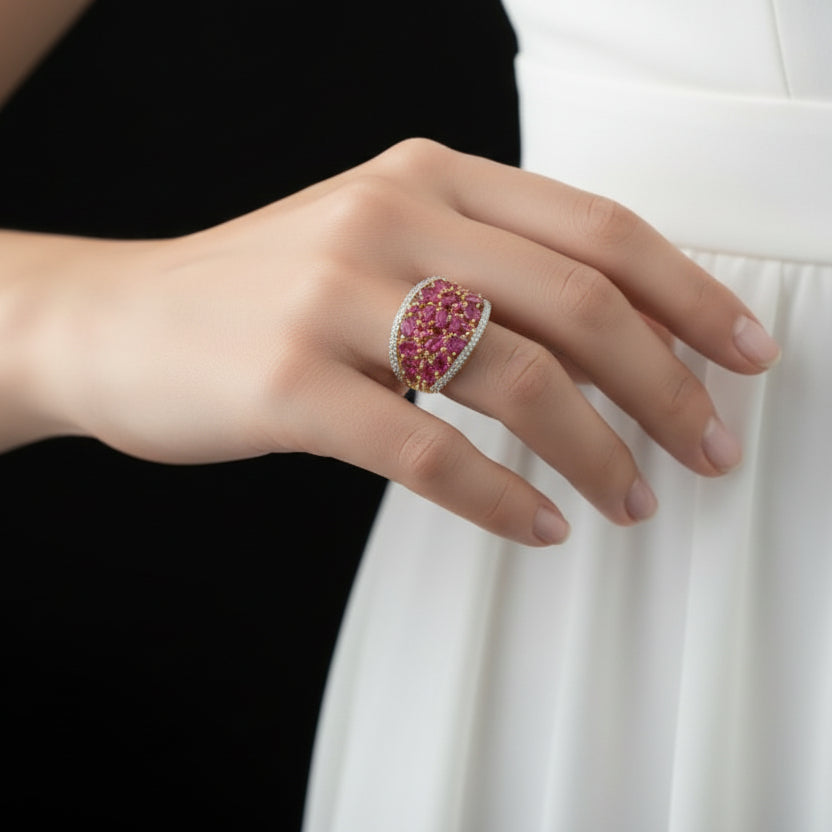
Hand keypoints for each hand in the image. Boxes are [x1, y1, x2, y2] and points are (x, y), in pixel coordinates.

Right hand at [32, 139, 779, 544]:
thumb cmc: (260, 290)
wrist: (118, 319)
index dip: (688, 295)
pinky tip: (535, 525)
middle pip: (577, 304)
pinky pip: (427, 450)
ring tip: (630, 499)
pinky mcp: (293, 383)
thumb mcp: (377, 240)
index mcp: (427, 177)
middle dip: (666, 386)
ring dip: (594, 452)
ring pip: (513, 378)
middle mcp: (391, 220)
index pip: (597, 228)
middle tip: (708, 448)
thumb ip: (480, 266)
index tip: (742, 355)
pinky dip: (497, 496)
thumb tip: (603, 336)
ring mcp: (337, 299)